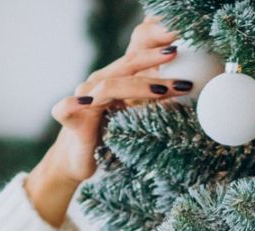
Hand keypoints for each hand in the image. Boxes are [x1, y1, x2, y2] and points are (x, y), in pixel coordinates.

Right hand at [40, 15, 182, 185]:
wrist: (78, 160)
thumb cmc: (109, 137)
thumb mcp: (134, 117)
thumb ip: (152, 102)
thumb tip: (186, 91)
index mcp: (114, 80)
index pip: (137, 60)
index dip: (157, 50)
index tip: (181, 45)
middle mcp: (97, 84)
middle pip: (126, 66)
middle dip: (154, 61)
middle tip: (177, 56)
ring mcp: (82, 99)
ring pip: (108, 86)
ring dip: (137, 87)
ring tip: (163, 90)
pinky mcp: (69, 118)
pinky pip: (67, 107)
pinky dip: (74, 104)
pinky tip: (87, 103)